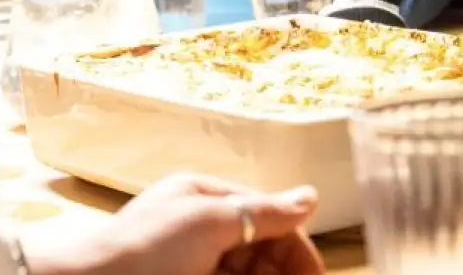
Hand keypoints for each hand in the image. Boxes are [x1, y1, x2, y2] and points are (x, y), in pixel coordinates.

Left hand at [24, 173, 322, 274]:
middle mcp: (199, 227)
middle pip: (259, 247)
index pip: (266, 213)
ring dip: (265, 274)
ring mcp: (190, 262)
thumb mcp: (209, 220)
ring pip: (244, 269)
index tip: (318, 274)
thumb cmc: (144, 249)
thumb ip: (262, 210)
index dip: (295, 244)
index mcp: (205, 197)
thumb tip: (310, 195)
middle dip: (283, 266)